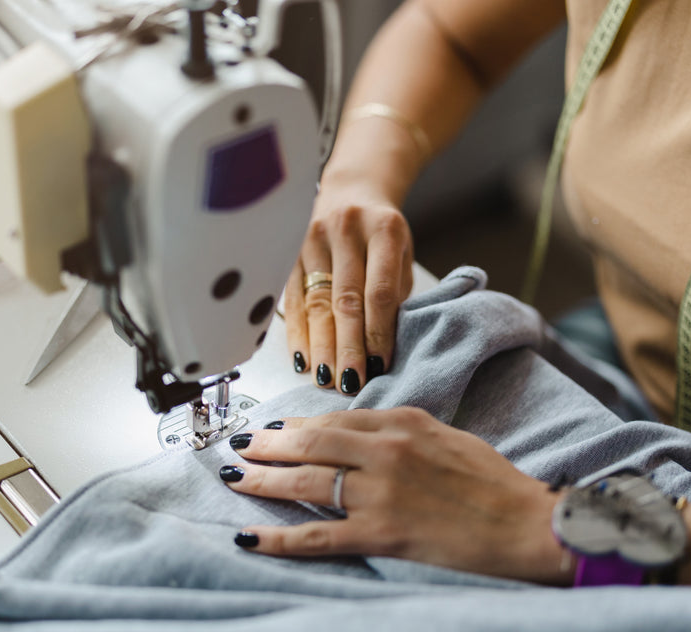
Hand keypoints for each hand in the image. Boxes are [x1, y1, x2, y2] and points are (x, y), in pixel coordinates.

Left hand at [222, 408, 569, 584]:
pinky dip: (279, 539)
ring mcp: (380, 493)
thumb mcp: (448, 438)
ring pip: (304, 482)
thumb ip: (401, 433)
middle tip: (240, 446)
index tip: (274, 431)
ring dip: (262, 481)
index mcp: (403, 422)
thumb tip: (360, 437)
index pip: (335, 419)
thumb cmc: (495, 485)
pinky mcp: (381, 534)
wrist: (528, 527)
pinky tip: (249, 538)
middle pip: (309, 443)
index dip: (297, 426)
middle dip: (268, 445)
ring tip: (235, 478)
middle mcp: (385, 451)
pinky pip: (317, 536)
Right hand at [284, 179, 414, 395]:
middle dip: (348, 347)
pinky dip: (298, 333)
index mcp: (383, 229)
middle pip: (345, 300)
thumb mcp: (401, 253)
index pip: (379, 291)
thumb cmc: (381, 231)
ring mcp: (312, 238)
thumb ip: (393, 293)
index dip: (378, 332)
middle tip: (351, 383)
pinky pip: (293, 300)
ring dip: (322, 347)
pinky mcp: (290, 251)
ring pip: (317, 303)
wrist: (352, 189)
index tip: (379, 366)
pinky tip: (303, 360)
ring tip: (328, 379)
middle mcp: (345, 230)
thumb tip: (379, 349)